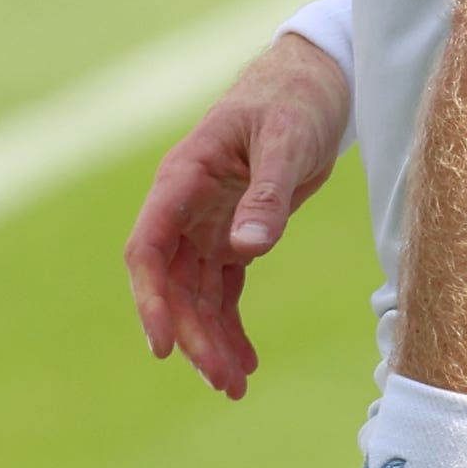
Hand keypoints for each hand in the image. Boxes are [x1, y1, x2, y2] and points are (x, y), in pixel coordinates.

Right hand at [123, 32, 350, 398]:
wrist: (318, 80)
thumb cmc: (295, 97)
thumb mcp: (287, 139)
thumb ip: (267, 194)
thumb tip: (246, 249)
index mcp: (184, 176)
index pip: (148, 246)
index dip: (150, 298)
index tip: (163, 345)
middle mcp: (187, 205)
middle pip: (171, 282)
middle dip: (191, 333)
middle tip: (222, 382)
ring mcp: (208, 221)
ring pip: (196, 293)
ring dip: (210, 339)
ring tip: (235, 387)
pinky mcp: (235, 232)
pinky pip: (223, 289)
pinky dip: (231, 326)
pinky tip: (247, 362)